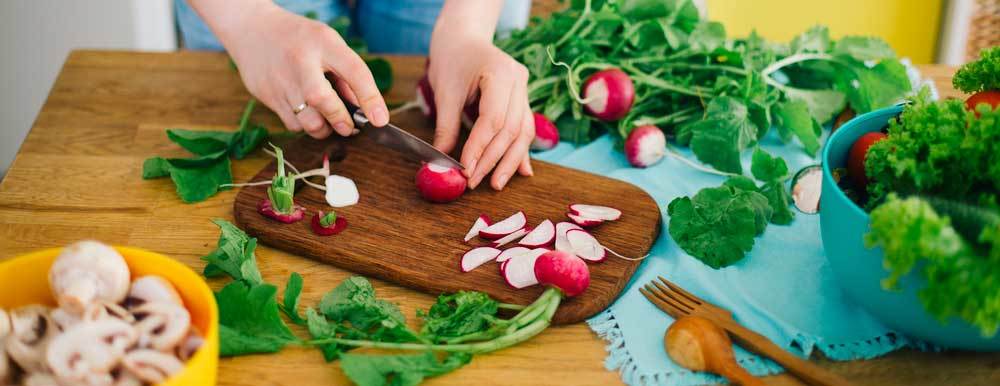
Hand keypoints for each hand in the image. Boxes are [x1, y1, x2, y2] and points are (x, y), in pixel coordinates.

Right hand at [210, 2, 388, 137]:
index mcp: (323, 42)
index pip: (354, 71)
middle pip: (322, 99)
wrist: (252, 29)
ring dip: (324, 128)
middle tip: (350, 127)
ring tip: (329, 121)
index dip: (371, 99)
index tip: (380, 120)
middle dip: (340, 119)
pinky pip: (292, 123)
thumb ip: (347, 75)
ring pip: (307, 120)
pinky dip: (305, 125)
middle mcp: (300, 60)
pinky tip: (307, 113)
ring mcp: (280, 79)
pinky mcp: (265, 95)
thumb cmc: (300, 39)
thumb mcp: (328, 45)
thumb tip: (365, 110)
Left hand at [428, 39, 534, 189]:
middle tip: (474, 181)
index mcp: (501, 73)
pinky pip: (524, 128)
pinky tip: (521, 172)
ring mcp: (525, 90)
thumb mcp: (444, 91)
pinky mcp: (523, 99)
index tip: (465, 169)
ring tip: (496, 184)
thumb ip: (445, 127)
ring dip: (510, 161)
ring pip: (523, 133)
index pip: (494, 119)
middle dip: (493, 159)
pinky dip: (520, 151)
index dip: (480, 147)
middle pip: (511, 130)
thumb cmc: (452, 59)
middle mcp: (519, 81)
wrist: (464, 38)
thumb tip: (440, 162)